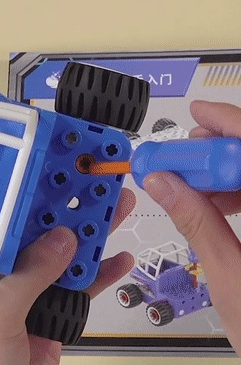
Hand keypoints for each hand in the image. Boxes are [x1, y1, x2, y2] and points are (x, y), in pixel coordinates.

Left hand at [0, 188, 134, 364]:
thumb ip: (28, 276)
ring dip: (86, 236)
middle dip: (62, 212)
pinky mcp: (47, 314)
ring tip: (114, 209)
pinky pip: (73, 287)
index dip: (15, 199)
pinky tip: (118, 258)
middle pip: (30, 236)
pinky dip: (96, 274)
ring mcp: (22, 296)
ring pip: (56, 258)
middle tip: (89, 187)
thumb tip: (62, 239)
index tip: (43, 174)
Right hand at [143, 100, 240, 354]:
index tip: (197, 116)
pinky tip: (218, 204)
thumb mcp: (231, 279)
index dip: (230, 123)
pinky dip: (240, 192)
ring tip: (193, 186)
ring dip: (229, 172)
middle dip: (224, 147)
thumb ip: (196, 222)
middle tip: (186, 155)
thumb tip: (162, 181)